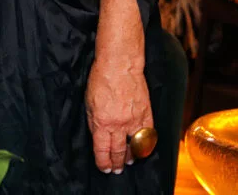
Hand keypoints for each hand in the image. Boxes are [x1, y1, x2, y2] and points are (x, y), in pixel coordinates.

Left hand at [87, 48, 151, 173]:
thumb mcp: (88, 103)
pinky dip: (145, 145)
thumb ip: (94, 121)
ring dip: (131, 157)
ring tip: (128, 162)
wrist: (120, 66)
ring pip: (135, 147)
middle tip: (116, 170)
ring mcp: (135, 121)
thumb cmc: (100, 80)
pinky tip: (142, 149)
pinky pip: (148, 136)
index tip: (104, 168)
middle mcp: (119, 125)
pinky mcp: (147, 115)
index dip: (103, 162)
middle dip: (116, 163)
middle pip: (118, 151)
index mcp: (102, 122)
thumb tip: (98, 136)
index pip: (102, 149)